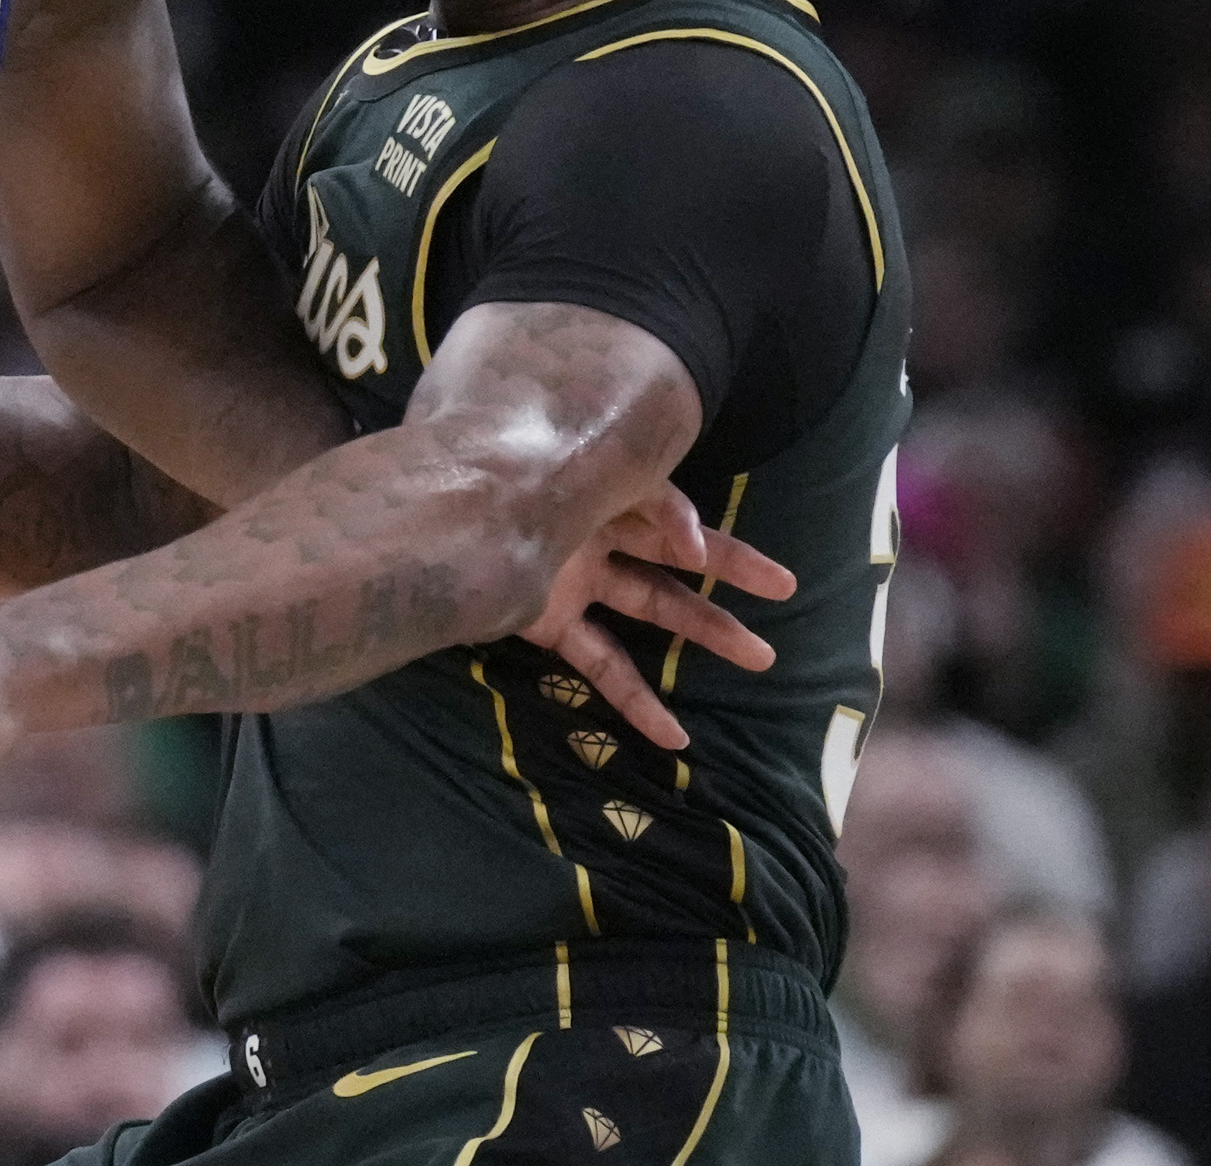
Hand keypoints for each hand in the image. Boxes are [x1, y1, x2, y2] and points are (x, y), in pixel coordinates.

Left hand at [520, 481, 795, 749]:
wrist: (427, 506)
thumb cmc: (501, 477)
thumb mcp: (583, 475)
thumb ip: (647, 501)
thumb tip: (694, 545)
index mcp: (605, 493)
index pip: (677, 516)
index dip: (717, 546)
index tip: (769, 578)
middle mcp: (595, 533)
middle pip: (676, 563)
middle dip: (730, 582)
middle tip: (783, 607)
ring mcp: (572, 578)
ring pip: (652, 609)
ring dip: (703, 634)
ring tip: (760, 658)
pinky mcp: (546, 618)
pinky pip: (600, 662)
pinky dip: (635, 698)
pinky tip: (672, 735)